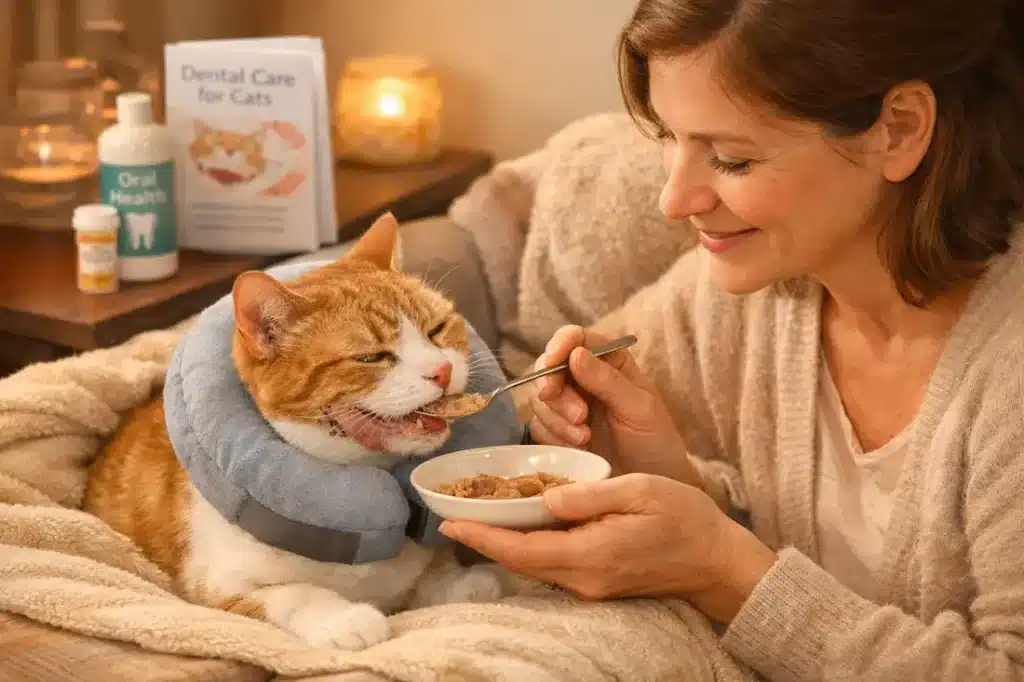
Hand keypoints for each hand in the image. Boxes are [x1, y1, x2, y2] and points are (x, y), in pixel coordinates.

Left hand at [440, 474, 776, 622]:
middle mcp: (584, 577)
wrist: (716, 562)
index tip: (450, 525)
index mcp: (591, 554)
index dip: (482, 538)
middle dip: (485, 541)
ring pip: (535, 564)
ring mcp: (591, 584)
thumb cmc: (685, 518)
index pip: (522, 550)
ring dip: (506, 543)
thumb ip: (589, 494)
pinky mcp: (598, 582)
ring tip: (482, 516)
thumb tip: (545, 496)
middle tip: (455, 516)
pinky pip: (553, 564)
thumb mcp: (639, 490)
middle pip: (521, 561)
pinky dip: (531, 545)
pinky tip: (526, 523)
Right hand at [529, 326, 701, 489]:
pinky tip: (577, 449)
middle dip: (557, 391)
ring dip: (557, 419)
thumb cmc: (655, 443)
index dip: (559, 345)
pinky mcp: (557, 432)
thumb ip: (608, 381)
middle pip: (548, 367)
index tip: (554, 363)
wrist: (650, 487)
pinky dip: (552, 437)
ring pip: (540, 398)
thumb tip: (575, 354)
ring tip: (585, 439)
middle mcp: (584, 378)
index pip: (575, 338)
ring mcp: (568, 405)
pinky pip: (538, 427)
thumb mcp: (639, 409)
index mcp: (609, 361)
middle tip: (579, 416)